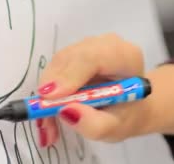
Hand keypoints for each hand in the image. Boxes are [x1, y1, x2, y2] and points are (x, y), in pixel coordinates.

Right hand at [36, 33, 173, 146]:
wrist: (129, 105)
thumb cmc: (127, 114)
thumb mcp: (117, 129)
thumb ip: (96, 124)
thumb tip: (66, 111)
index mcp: (125, 57)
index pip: (94, 56)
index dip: (70, 74)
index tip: (51, 97)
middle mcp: (105, 45)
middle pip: (70, 57)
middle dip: (52, 86)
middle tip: (43, 119)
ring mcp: (87, 46)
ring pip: (58, 63)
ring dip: (47, 94)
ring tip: (49, 127)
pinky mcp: (73, 53)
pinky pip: (53, 68)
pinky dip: (47, 93)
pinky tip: (48, 118)